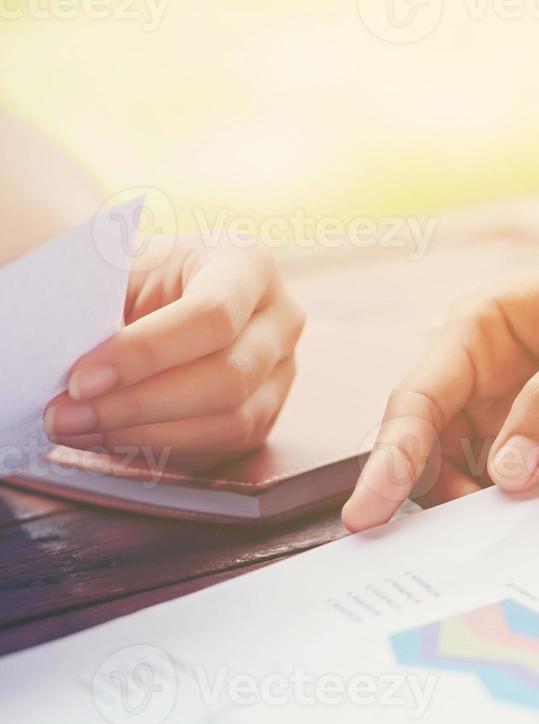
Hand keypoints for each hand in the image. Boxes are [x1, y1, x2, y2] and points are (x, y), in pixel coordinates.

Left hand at [43, 235, 304, 462]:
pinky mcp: (267, 415)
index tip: (79, 379)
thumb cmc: (138, 277)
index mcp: (248, 264)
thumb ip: (101, 301)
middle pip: (227, 377)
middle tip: (67, 415)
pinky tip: (110, 439)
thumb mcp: (121, 266)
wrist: (160, 296)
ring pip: (231, 422)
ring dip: (147, 434)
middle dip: (139, 404)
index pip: (212, 315)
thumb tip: (63, 353)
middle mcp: (280, 320)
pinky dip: (162, 449)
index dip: (146, 353)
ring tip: (80, 429)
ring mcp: (282, 373)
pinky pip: (223, 447)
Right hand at [341, 261, 538, 531]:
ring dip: (469, 508)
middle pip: (428, 445)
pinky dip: (506, 511)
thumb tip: (507, 471)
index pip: (420, 397)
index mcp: (480, 329)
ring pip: (461, 471)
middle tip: (433, 551)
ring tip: (488, 544)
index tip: (369, 509)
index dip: (391, 455)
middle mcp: (480, 373)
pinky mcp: (535, 442)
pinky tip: (521, 536)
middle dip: (425, 494)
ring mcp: (505, 411)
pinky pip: (506, 483)